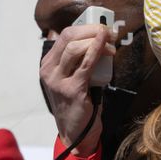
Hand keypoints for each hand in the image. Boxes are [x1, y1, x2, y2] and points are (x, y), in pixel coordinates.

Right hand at [40, 23, 115, 153]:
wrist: (76, 132)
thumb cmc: (78, 102)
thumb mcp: (73, 77)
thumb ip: (78, 60)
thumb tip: (97, 38)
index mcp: (48, 64)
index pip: (64, 35)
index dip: (85, 27)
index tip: (102, 27)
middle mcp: (49, 70)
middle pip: (69, 37)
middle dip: (91, 29)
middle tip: (110, 32)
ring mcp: (57, 80)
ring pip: (75, 48)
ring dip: (96, 41)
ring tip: (112, 44)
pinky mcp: (71, 89)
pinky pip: (85, 65)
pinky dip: (96, 51)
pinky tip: (106, 47)